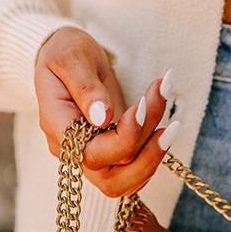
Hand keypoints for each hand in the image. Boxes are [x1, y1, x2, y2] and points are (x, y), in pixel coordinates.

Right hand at [34, 27, 176, 195]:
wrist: (69, 58)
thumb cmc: (65, 51)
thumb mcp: (71, 55)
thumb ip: (85, 86)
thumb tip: (101, 117)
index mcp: (57, 126)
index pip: (91, 154)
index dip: (122, 139)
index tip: (141, 109)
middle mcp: (73, 150)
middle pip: (111, 178)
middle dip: (146, 154)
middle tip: (171, 126)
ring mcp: (92, 157)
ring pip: (126, 180)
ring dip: (154, 157)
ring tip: (173, 125)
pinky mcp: (110, 156)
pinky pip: (134, 172)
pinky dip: (153, 156)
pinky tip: (166, 131)